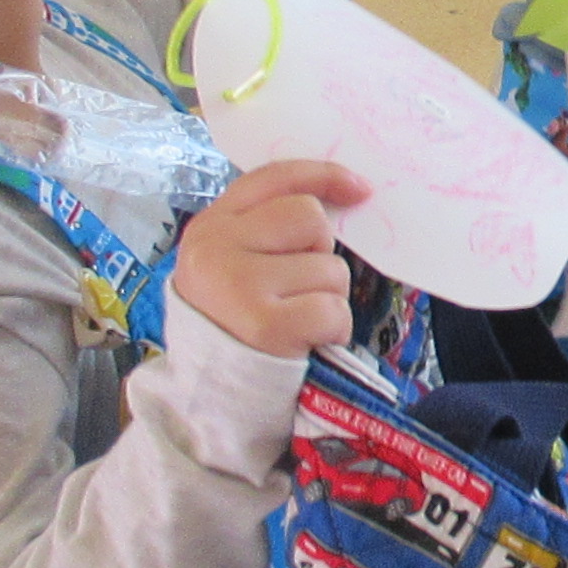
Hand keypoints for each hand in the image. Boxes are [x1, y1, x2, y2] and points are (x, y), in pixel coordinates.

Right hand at [172, 161, 368, 358]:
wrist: (208, 392)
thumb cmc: (235, 320)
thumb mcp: (234, 261)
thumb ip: (269, 226)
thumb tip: (346, 191)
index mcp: (210, 225)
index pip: (274, 178)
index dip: (322, 176)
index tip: (360, 189)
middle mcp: (216, 248)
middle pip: (310, 218)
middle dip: (321, 253)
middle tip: (298, 287)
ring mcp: (240, 285)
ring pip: (330, 268)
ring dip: (328, 298)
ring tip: (296, 320)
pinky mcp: (267, 325)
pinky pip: (333, 310)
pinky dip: (333, 329)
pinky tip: (305, 341)